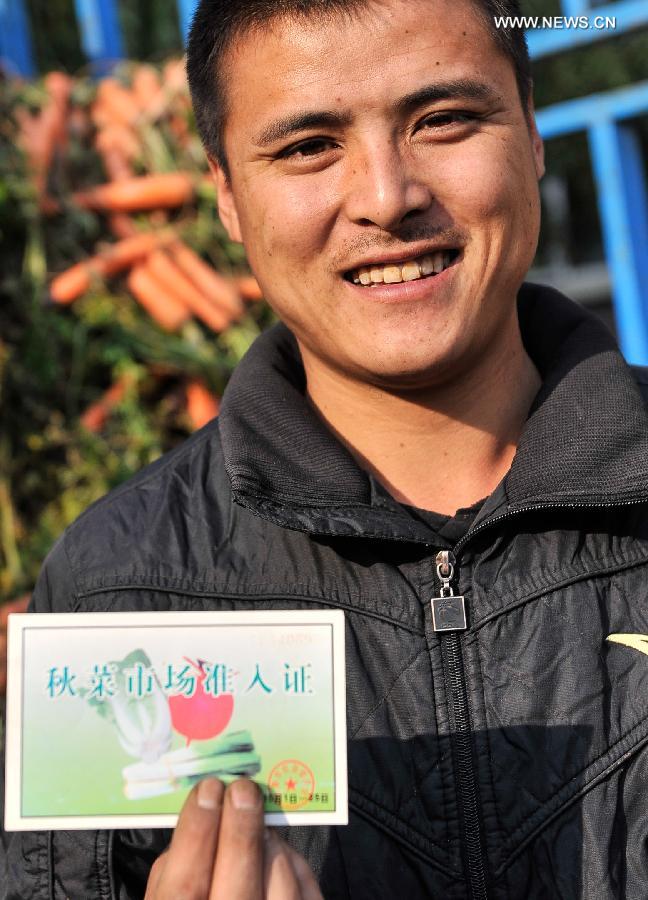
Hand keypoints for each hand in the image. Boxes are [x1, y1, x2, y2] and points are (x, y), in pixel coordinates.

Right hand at [144, 777, 323, 899]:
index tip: (208, 789)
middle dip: (240, 830)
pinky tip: (279, 853)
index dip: (196, 834)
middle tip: (242, 789)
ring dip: (270, 844)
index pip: (184, 887)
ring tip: (257, 823)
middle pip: (237, 887)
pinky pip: (308, 896)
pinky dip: (296, 867)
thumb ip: (172, 877)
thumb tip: (200, 822)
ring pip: (279, 885)